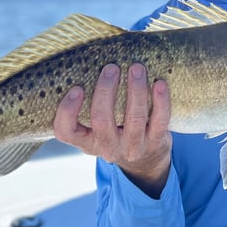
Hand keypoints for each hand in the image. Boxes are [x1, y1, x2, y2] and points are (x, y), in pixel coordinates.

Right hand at [54, 63, 172, 196]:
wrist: (146, 163)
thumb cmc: (115, 134)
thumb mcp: (96, 130)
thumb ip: (89, 108)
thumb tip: (89, 63)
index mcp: (87, 142)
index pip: (66, 132)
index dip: (67, 111)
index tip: (76, 88)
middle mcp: (108, 147)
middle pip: (102, 121)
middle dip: (106, 91)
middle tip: (111, 68)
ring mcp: (133, 148)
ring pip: (134, 119)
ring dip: (136, 90)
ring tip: (137, 68)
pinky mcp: (156, 143)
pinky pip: (159, 120)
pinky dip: (161, 101)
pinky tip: (159, 83)